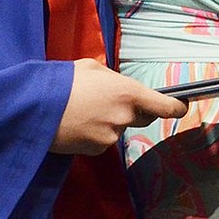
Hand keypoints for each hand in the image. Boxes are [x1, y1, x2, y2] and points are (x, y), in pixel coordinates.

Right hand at [51, 59, 187, 155]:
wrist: (37, 108)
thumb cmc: (64, 81)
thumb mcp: (92, 68)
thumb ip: (113, 79)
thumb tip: (119, 87)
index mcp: (128, 93)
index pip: (165, 106)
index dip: (176, 107)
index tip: (182, 106)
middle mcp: (125, 117)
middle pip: (143, 117)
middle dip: (133, 109)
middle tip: (109, 99)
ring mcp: (112, 136)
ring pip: (120, 128)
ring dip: (110, 120)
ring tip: (86, 109)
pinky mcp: (97, 150)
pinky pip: (105, 140)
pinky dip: (96, 132)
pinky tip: (79, 122)